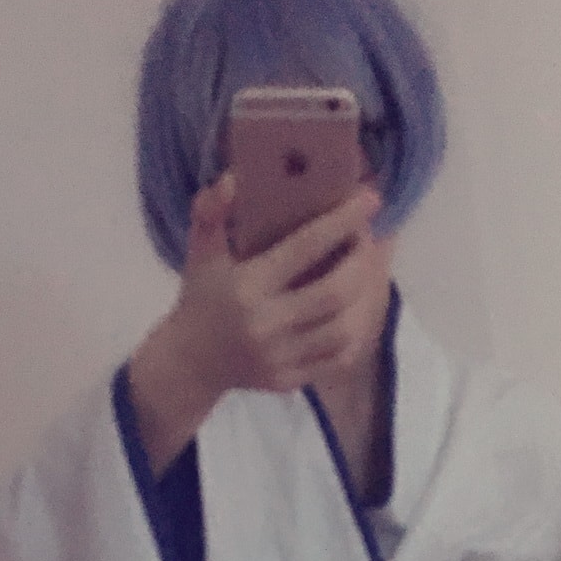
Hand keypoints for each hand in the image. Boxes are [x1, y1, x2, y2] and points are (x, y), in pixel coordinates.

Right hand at [170, 172, 388, 401]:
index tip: (369, 199)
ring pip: (343, 329)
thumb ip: (211, 211)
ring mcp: (280, 357)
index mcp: (249, 286)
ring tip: (364, 275)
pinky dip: (353, 335)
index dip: (342, 221)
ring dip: (362, 299)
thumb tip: (233, 179)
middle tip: (366, 240)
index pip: (305, 248)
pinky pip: (336, 360)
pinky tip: (354, 313)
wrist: (190, 363)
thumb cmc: (200, 298)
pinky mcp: (289, 380)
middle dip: (361, 262)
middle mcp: (267, 324)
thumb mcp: (199, 251)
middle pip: (335, 292)